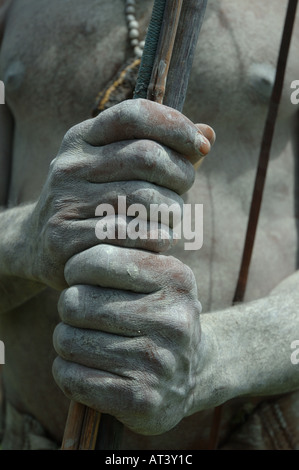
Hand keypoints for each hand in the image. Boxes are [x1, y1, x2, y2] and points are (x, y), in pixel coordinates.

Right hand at [25, 99, 213, 289]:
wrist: (40, 242)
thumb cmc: (95, 201)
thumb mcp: (118, 168)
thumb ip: (163, 151)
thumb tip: (208, 133)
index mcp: (83, 138)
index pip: (135, 114)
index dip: (176, 125)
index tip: (202, 146)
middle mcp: (71, 165)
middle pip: (147, 156)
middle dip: (181, 174)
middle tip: (184, 191)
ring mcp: (66, 202)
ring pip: (145, 199)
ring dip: (173, 212)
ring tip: (172, 220)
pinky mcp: (66, 239)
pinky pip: (131, 236)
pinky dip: (157, 239)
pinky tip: (158, 242)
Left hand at [53, 244, 202, 435]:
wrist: (194, 372)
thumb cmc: (161, 316)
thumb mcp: (159, 278)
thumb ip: (125, 253)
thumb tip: (83, 241)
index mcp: (176, 280)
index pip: (99, 259)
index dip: (76, 268)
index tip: (78, 277)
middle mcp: (172, 320)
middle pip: (76, 302)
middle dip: (69, 307)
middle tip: (80, 313)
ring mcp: (158, 363)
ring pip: (69, 341)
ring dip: (67, 341)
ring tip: (85, 341)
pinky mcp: (141, 399)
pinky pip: (72, 378)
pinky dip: (66, 373)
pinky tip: (82, 369)